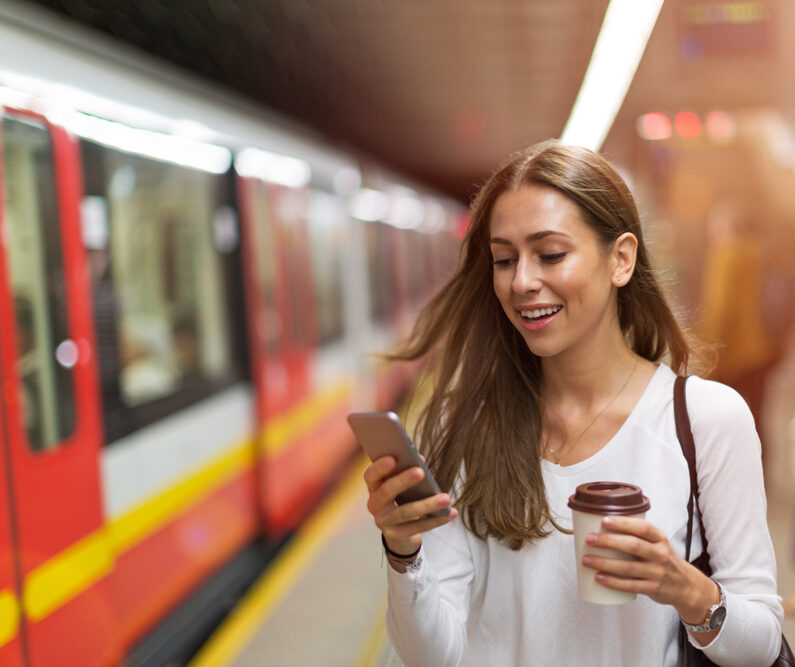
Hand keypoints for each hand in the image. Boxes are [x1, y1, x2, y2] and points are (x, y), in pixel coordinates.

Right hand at [364, 455, 456, 556]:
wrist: (401, 535)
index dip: (379, 467)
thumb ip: (407, 471)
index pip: (370, 476)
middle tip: (421, 472)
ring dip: (427, 504)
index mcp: (374, 487)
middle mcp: (374, 505)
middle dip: (403, 481)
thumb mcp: (403, 486)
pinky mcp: (395, 536)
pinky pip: (417, 527)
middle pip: (386, 492)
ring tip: (446, 498)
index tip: (393, 458)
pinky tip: (451, 513)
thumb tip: (420, 458)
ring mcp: (383, 522)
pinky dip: (436, 520)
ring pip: (404, 512)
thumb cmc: (404, 501)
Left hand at [581, 516, 718, 625]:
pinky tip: (599, 578)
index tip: (604, 520)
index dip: (623, 523)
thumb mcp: (658, 543)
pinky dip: (613, 582)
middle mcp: (660, 554)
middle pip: (632, 545)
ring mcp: (657, 572)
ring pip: (628, 567)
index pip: (642, 527)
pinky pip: (630, 585)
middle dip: (608, 541)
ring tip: (586, 560)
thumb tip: (602, 525)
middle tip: (589, 539)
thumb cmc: (664, 559)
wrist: (686, 586)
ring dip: (605, 563)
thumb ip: (638, 535)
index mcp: (660, 538)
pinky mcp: (653, 588)